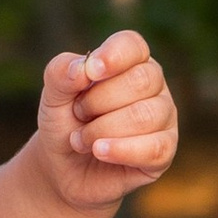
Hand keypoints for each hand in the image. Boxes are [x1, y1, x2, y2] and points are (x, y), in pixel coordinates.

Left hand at [30, 29, 178, 211]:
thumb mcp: (52, 97)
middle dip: (99, 101)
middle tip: (79, 115)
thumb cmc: (64, 125)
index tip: (92, 71)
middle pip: (141, 81)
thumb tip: (82, 68)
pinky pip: (154, 148)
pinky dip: (120, 150)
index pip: (133, 46)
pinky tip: (99, 152)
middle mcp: (153, 86)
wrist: (63, 170)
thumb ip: (60, 74)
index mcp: (129, 63)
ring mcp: (163, 118)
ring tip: (81, 140)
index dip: (114, 55)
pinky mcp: (164, 151)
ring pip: (145, 116)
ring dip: (103, 129)